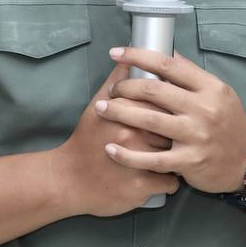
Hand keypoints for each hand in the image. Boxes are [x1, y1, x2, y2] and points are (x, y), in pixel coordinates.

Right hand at [52, 60, 179, 216]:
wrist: (68, 180)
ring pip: (176, 156)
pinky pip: (171, 183)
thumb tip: (129, 58)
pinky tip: (162, 176)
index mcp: (125, 113)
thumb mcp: (95, 106)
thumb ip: (115, 82)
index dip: (169, 109)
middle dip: (176, 133)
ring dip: (177, 157)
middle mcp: (133, 136)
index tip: (170, 113)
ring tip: (171, 156)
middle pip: (172, 129)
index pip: (162, 103)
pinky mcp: (142, 188)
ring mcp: (139, 163)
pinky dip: (169, 180)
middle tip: (172, 136)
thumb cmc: (85, 141)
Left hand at [97, 47, 245, 193]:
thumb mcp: (219, 93)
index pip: (168, 65)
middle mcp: (203, 109)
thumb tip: (166, 52)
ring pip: (148, 120)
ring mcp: (196, 135)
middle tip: (110, 89)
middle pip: (153, 90)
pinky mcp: (189, 162)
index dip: (138, 56)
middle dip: (124, 87)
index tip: (116, 52)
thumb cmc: (228, 124)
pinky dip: (128, 154)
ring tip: (100, 109)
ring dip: (119, 112)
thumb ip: (192, 75)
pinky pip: (151, 158)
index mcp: (209, 87)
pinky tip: (110, 149)